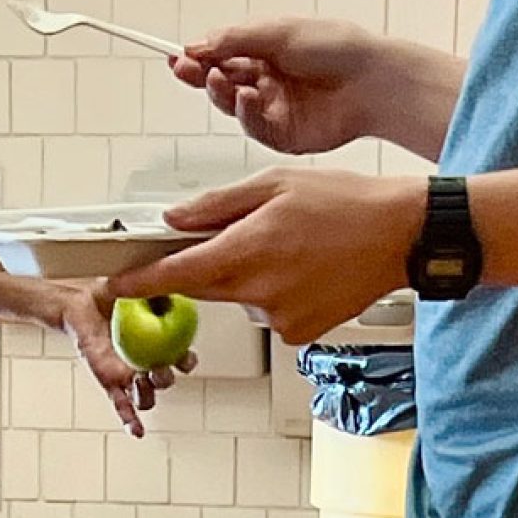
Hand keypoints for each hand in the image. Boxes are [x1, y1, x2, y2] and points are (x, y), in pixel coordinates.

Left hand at [57, 280, 197, 438]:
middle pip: (165, 381)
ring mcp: (129, 375)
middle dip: (166, 379)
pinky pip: (121, 405)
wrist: (78, 304)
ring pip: (147, 396)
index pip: (182, 357)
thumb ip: (156, 289)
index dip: (187, 362)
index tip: (186, 358)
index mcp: (159, 342)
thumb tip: (173, 282)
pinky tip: (137, 432)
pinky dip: (130, 420)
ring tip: (141, 382)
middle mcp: (147, 362)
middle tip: (159, 367)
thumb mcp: (136, 289)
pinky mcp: (110, 383)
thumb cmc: (108, 296)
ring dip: (148, 395)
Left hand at [98, 169, 423, 345]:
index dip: (139, 282)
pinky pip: (267, 313)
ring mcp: (278, 318)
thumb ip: (217, 205)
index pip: (176, 274)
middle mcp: (258, 290)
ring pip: (238, 298)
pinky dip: (275, 294)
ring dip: (247, 276)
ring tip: (292, 248)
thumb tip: (173, 219)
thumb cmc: (346, 203)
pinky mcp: (297, 333)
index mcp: (247, 250)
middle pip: (204, 285)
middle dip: (203, 265)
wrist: (403, 236)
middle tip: (237, 238)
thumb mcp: (274, 183)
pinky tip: (305, 272)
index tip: (114, 284)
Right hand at [170, 17, 383, 155]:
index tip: (176, 57)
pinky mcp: (283, 135)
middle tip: (185, 70)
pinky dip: (247, 114)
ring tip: (219, 79)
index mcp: (267, 53)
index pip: (222, 56)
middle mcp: (268, 82)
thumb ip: (235, 40)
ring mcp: (274, 109)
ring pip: (233, 106)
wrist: (372, 81)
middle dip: (201, 76)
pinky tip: (249, 98)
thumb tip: (198, 44)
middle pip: (222, 83)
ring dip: (221, 93)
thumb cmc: (338, 48)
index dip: (198, 58)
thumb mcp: (278, 32)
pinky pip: (254, 127)